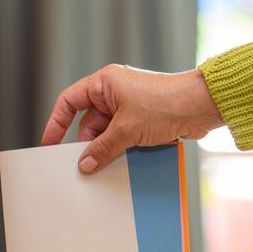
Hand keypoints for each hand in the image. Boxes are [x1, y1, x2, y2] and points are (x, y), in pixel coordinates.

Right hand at [41, 64, 223, 173]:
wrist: (202, 106)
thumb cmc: (165, 105)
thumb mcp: (127, 129)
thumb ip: (103, 148)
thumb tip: (85, 164)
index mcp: (105, 83)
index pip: (70, 100)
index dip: (57, 122)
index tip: (50, 143)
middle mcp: (116, 92)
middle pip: (90, 121)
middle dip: (88, 143)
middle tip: (83, 166)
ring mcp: (132, 106)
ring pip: (109, 132)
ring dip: (108, 149)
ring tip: (104, 168)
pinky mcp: (146, 119)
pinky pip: (126, 136)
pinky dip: (123, 149)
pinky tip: (122, 165)